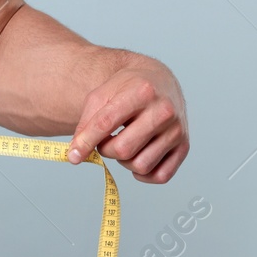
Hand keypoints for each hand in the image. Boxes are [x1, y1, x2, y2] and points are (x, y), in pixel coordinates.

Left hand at [67, 56, 188, 183]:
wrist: (159, 80)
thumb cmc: (127, 88)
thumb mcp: (102, 95)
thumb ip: (86, 123)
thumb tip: (76, 155)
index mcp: (141, 92)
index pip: (107, 123)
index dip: (86, 141)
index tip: (73, 155)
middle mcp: (164, 111)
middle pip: (123, 149)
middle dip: (106, 150)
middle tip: (106, 140)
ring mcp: (177, 130)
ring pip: (141, 165)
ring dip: (124, 161)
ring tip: (124, 144)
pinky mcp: (184, 146)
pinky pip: (161, 176)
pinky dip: (144, 175)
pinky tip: (138, 157)